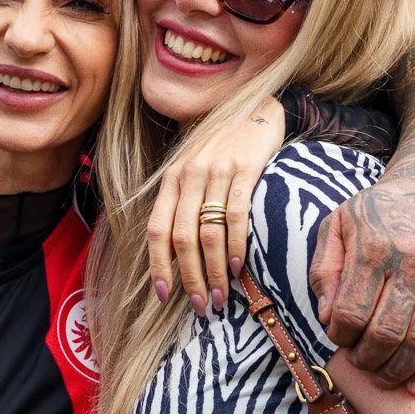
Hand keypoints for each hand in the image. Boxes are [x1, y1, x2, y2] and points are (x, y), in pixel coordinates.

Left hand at [148, 97, 286, 313]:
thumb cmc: (223, 147)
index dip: (158, 267)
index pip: (157, 230)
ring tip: (220, 296)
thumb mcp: (193, 169)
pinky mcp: (245, 169)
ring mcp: (216, 171)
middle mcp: (188, 175)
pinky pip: (236, 215)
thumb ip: (182, 203)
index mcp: (171, 180)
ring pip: (208, 232)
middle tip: (200, 305)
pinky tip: (237, 267)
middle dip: (190, 278)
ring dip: (213, 270)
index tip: (164, 296)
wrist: (257, 108)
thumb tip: (176, 255)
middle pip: (182, 238)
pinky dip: (235, 246)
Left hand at [308, 171, 414, 393]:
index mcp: (375, 246)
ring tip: (383, 377)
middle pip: (385, 332)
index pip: (351, 311)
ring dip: (397, 369)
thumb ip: (324, 269)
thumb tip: (326, 317)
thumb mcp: (339, 224)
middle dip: (367, 359)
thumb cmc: (379, 211)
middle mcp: (412, 261)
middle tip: (360, 361)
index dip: (340, 336)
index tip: (338, 338)